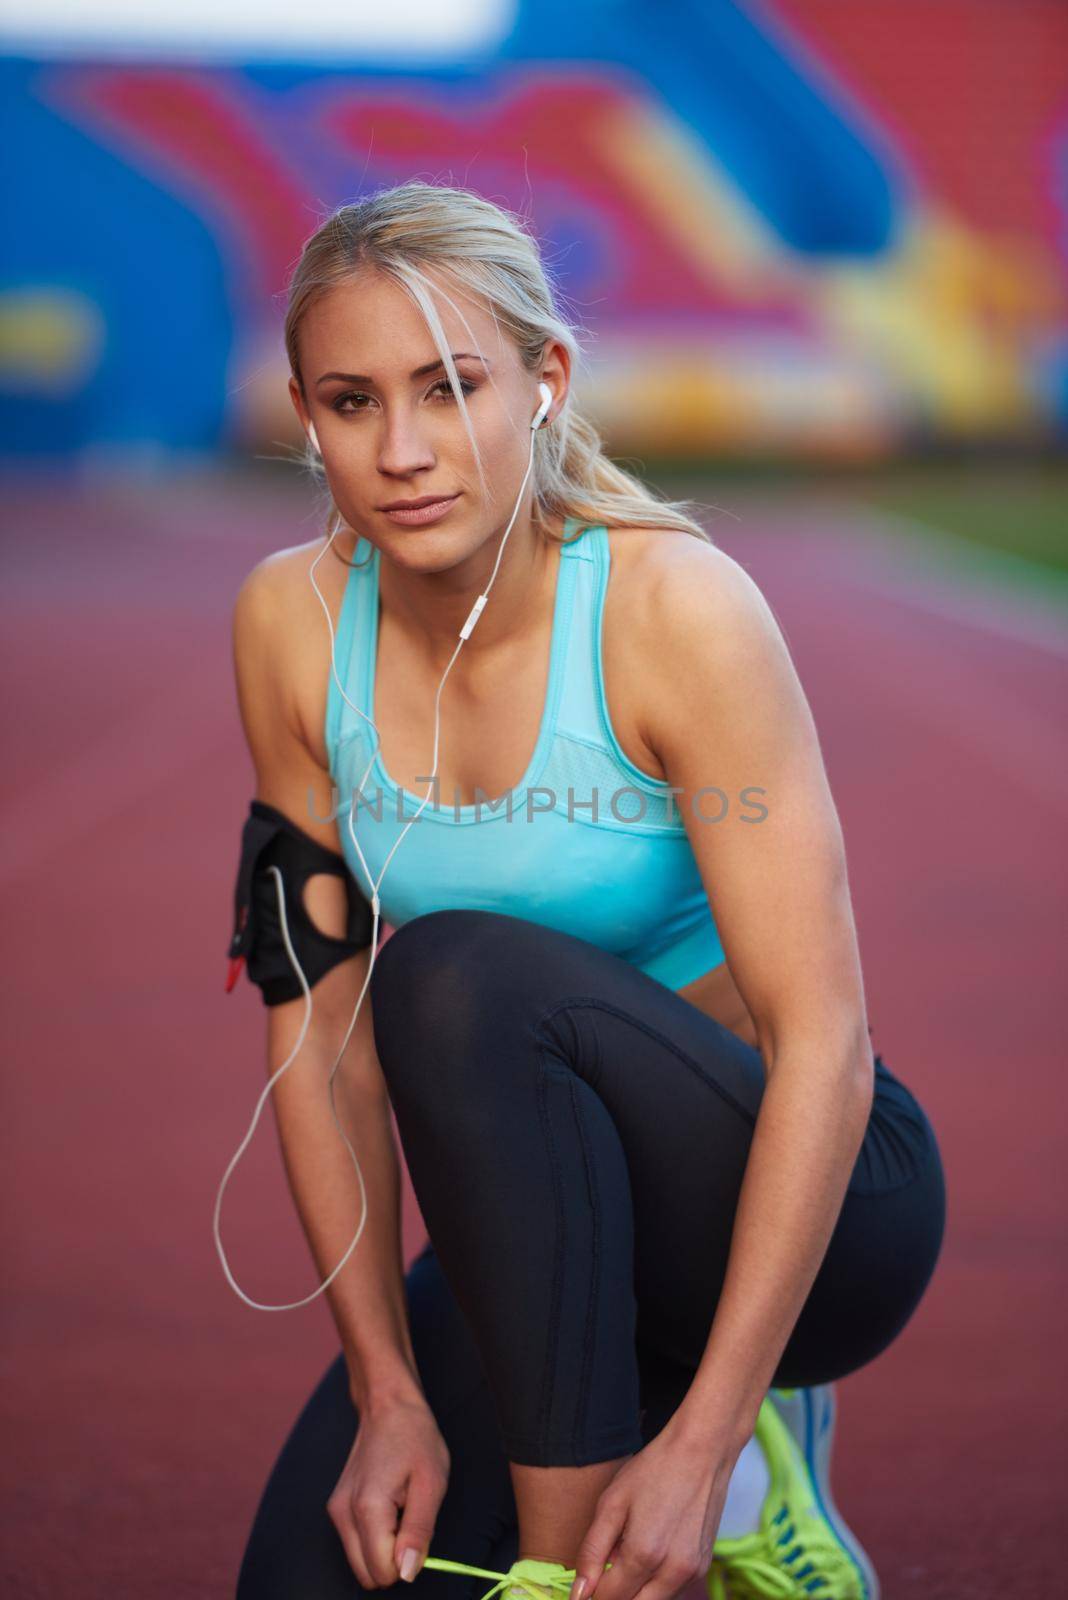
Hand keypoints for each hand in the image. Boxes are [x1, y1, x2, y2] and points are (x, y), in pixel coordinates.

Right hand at [326, 1394, 450, 1587]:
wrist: (387, 1404)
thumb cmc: (414, 1437)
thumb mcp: (431, 1483)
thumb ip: (418, 1532)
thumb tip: (407, 1574)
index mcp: (368, 1508)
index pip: (384, 1571)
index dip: (408, 1560)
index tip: (419, 1529)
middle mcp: (343, 1513)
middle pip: (367, 1575)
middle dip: (393, 1560)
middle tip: (411, 1521)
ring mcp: (335, 1510)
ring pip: (359, 1563)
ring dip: (384, 1549)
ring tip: (400, 1510)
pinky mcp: (335, 1507)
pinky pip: (355, 1544)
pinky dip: (374, 1538)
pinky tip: (388, 1507)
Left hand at [570, 1414, 740, 1599]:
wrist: (702, 1451)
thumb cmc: (653, 1470)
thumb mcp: (612, 1503)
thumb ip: (592, 1552)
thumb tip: (579, 1592)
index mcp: (644, 1553)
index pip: (609, 1599)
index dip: (591, 1591)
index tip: (588, 1576)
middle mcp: (672, 1571)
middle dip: (615, 1594)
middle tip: (607, 1567)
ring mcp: (692, 1572)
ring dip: (635, 1591)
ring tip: (628, 1555)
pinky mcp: (703, 1568)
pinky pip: (672, 1592)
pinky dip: (655, 1585)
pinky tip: (651, 1554)